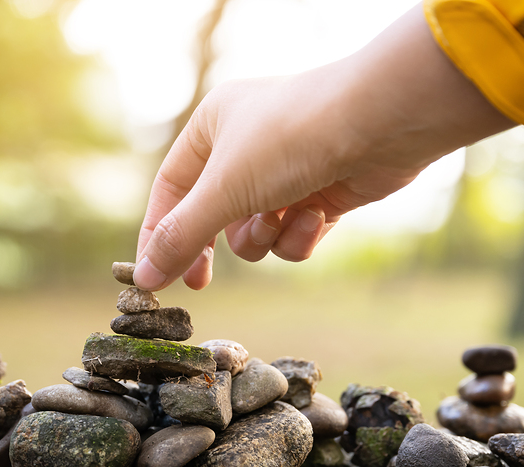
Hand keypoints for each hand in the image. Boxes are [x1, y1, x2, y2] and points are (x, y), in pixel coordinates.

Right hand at [134, 3, 514, 290]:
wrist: (380, 124)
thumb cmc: (290, 140)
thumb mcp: (223, 191)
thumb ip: (180, 237)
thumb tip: (143, 278)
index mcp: (212, 127)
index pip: (170, 190)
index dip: (159, 233)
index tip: (153, 278)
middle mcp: (246, 147)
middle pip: (211, 216)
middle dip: (211, 247)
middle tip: (199, 285)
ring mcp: (287, 172)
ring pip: (254, 232)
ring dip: (263, 237)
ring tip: (279, 218)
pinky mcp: (322, 193)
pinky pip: (293, 233)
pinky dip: (300, 233)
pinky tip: (316, 216)